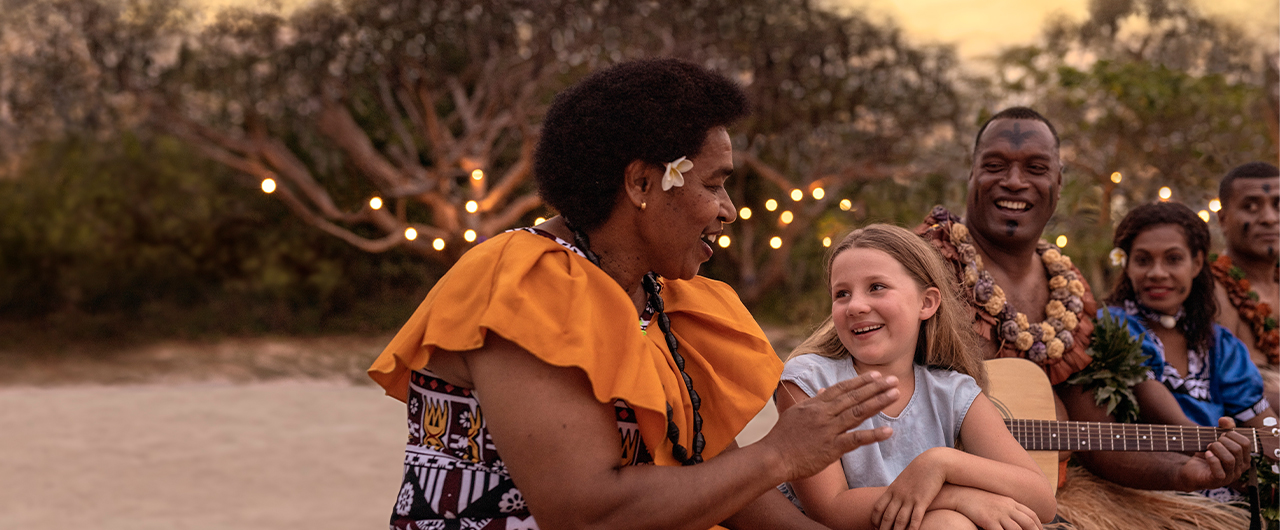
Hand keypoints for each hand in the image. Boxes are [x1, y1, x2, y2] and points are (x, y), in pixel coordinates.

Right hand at [766, 372, 898, 480]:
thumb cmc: (782, 437)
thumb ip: (813, 401)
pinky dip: (873, 435)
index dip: (860, 381)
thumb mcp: (796, 413)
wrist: (773, 457)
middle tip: (893, 379)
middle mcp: (824, 414)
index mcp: (815, 404)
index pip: (842, 389)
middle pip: (854, 397)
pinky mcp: (832, 448)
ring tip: (895, 394)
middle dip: (875, 387)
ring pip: (858, 413)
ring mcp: (828, 430)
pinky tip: (889, 431)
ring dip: (878, 402)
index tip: (875, 375)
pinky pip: (856, 439)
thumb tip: (823, 390)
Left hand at [871, 448, 946, 529]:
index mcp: (892, 490)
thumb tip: (891, 500)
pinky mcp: (922, 500)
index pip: (878, 508)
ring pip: (900, 520)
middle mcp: (899, 495)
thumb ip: (896, 490)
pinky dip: (912, 528)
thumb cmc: (919, 472)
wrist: (933, 462)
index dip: (875, 520)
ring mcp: (910, 498)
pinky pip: (915, 518)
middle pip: (887, 516)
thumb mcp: (903, 480)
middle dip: (883, 529)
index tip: (875, 527)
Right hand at [949, 488, 1038, 529]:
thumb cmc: (977, 500)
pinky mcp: (988, 520)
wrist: (960, 494)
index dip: (1038, 525)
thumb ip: (1007, 508)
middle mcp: (1007, 507)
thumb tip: (1015, 519)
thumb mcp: (996, 501)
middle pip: (1028, 523)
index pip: (1031, 515)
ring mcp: (998, 514)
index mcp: (1010, 502)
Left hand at [1174, 417, 1251, 489]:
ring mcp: (1231, 476)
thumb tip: (1224, 420)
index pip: (1245, 443)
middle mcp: (1240, 468)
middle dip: (1222, 441)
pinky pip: (1219, 470)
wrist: (1192, 471)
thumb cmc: (1207, 454)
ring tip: (1208, 447)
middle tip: (1212, 442)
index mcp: (1244, 458)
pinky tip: (1207, 454)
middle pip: (1237, 449)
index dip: (1232, 434)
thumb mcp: (1216, 439)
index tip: (1220, 434)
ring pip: (1229, 459)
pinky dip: (1212, 459)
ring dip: (1216, 449)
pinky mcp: (1219, 481)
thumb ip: (1224, 428)